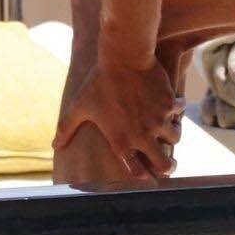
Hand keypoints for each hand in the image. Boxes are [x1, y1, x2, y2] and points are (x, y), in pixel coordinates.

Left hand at [53, 57, 181, 177]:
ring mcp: (159, 120)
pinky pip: (179, 112)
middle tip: (167, 165)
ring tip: (166, 129)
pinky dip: (176, 109)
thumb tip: (55, 146)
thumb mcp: (79, 106)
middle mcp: (142, 135)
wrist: (123, 56)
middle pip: (165, 166)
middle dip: (168, 167)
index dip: (143, 178)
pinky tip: (171, 104)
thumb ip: (66, 129)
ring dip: (171, 135)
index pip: (137, 173)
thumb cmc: (98, 82)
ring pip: (175, 139)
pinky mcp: (170, 104)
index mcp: (121, 141)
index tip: (146, 177)